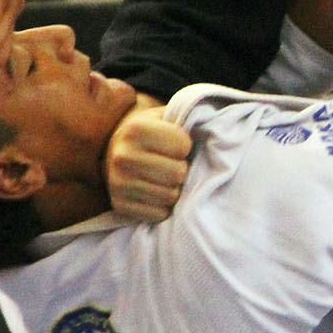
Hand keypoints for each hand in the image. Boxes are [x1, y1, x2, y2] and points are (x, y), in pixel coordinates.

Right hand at [104, 99, 191, 222]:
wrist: (115, 151)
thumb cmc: (151, 134)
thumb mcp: (164, 118)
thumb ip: (187, 119)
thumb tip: (218, 130)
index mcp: (136, 129)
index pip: (183, 146)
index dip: (185, 146)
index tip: (177, 145)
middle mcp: (122, 156)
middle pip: (178, 174)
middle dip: (182, 170)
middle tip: (173, 165)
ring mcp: (118, 183)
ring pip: (171, 197)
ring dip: (174, 190)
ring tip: (165, 179)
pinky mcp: (120, 206)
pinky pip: (159, 214)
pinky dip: (163, 207)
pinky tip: (155, 193)